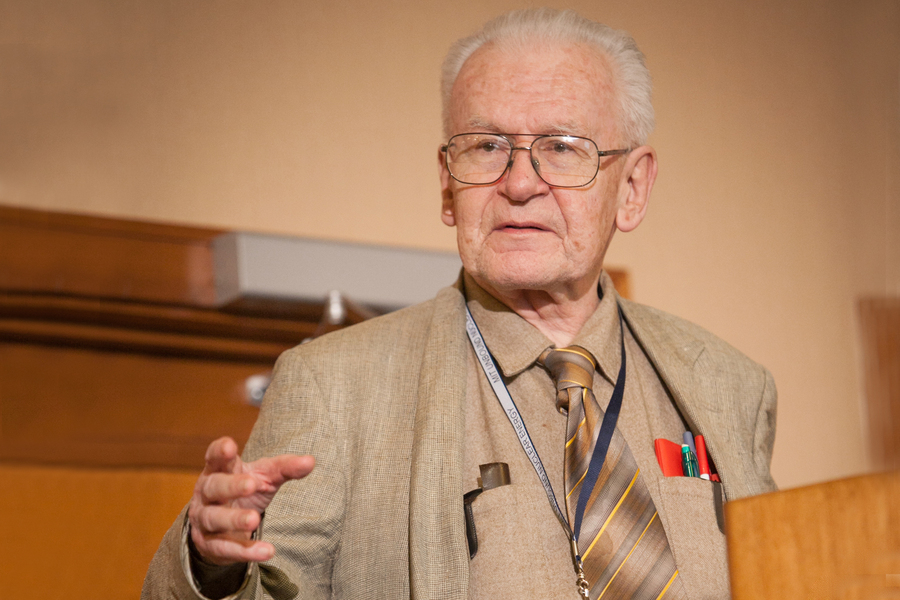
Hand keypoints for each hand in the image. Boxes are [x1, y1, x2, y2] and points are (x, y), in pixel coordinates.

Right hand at [188, 437, 314, 564]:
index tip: (229, 446)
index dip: (219, 452)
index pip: (214, 457)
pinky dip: (244, 550)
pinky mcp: (208, 544)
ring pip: (214, 518)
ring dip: (234, 519)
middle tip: (251, 484)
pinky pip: (224, 548)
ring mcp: (204, 518)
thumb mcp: (265, 477)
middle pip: (214, 486)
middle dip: (231, 485)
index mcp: (219, 470)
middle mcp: (206, 493)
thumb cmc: (245, 491)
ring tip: (255, 520)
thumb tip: (310, 461)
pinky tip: (266, 551)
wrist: (222, 527)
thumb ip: (285, 468)